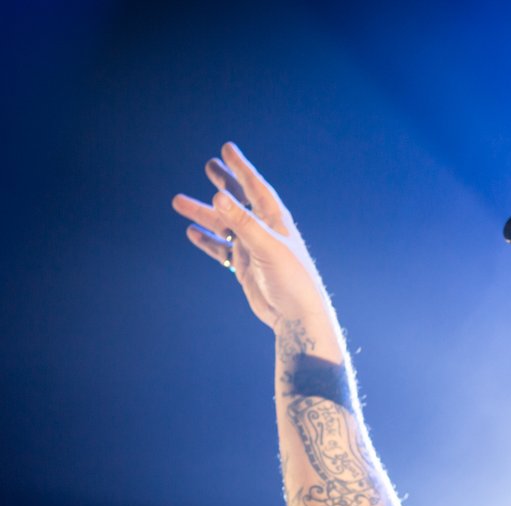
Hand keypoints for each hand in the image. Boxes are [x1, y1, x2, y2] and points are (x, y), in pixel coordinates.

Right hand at [172, 142, 331, 331]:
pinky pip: (222, 249)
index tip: (227, 149)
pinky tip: (191, 231)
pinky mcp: (245, 267)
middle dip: (226, 182)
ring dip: (204, 213)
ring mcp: (253, 248)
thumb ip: (243, 222)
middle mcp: (264, 231)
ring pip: (224, 225)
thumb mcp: (266, 246)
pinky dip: (207, 240)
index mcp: (275, 220)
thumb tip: (218, 195)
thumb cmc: (291, 279)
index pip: (256, 187)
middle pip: (240, 201)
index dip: (241, 168)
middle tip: (209, 164)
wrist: (296, 315)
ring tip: (178, 201)